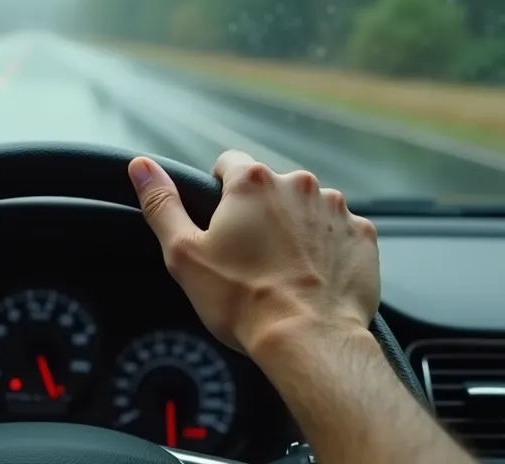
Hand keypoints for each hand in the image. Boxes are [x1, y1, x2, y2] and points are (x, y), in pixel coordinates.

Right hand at [127, 151, 378, 356]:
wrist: (309, 340)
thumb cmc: (243, 300)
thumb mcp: (184, 254)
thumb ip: (161, 204)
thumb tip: (141, 167)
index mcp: (253, 183)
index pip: (230, 164)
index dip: (220, 193)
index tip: (222, 225)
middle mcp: (299, 185)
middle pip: (271, 188)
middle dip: (261, 214)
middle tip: (251, 257)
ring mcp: (336, 209)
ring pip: (307, 209)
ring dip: (296, 229)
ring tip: (285, 271)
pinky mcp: (363, 236)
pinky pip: (340, 232)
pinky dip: (328, 249)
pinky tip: (314, 277)